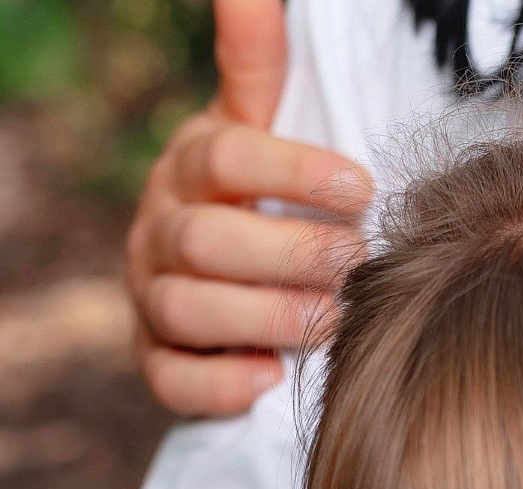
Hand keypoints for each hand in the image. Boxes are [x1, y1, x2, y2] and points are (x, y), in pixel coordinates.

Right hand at [126, 0, 372, 414]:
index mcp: (191, 166)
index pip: (229, 158)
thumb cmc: (254, 197)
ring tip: (331, 321)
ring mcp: (152, 297)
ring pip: (189, 310)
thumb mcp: (256, 125)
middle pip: (209, 242)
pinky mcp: (157, 359)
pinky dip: (219, 383)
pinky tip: (271, 379)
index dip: (294, 172)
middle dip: (289, 254)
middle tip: (357, 264)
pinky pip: (172, 378)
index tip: (363, 190)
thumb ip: (257, 64)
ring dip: (266, 317)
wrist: (217, 278)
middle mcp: (160, 230)